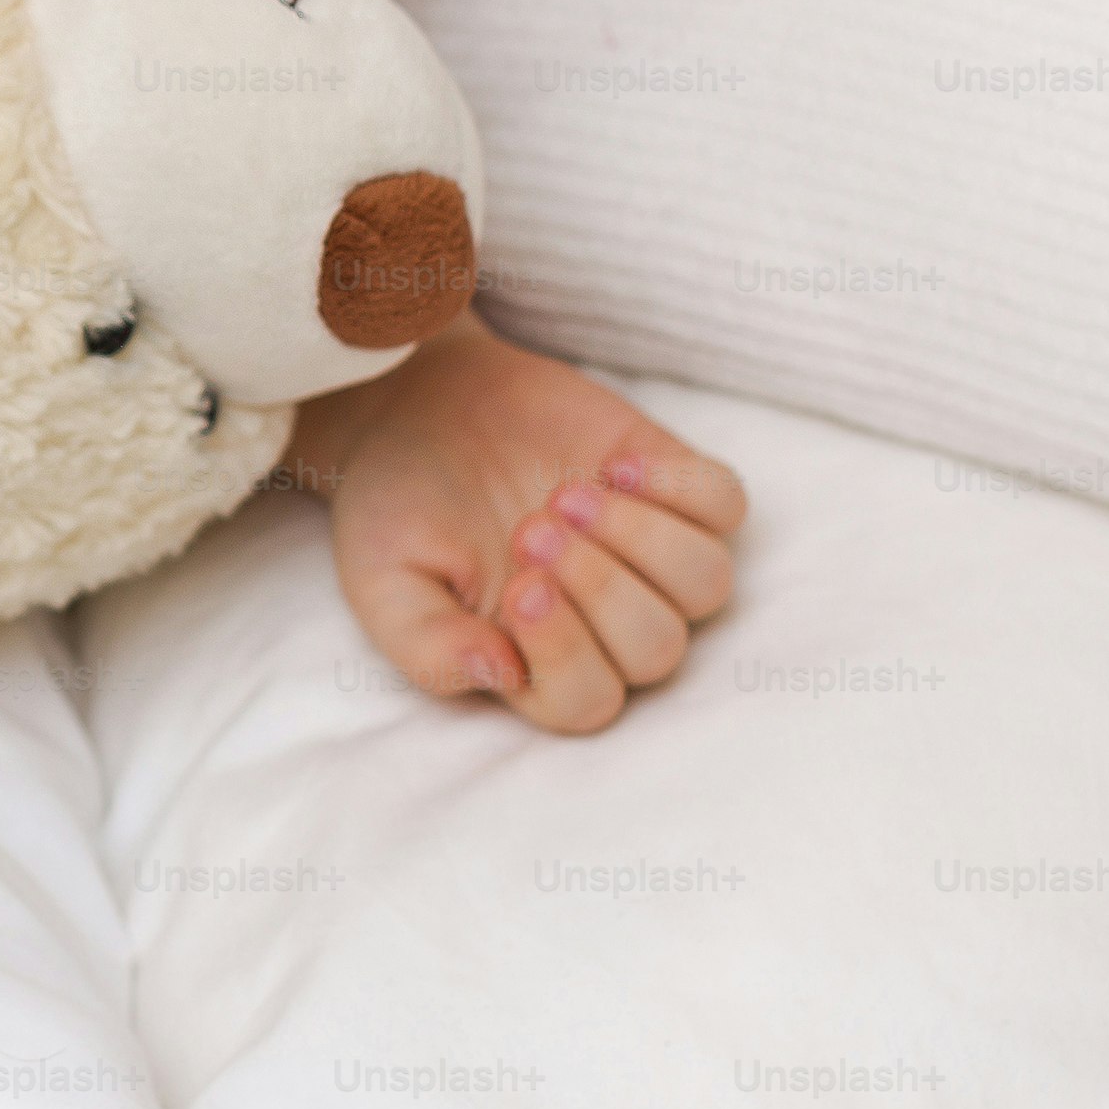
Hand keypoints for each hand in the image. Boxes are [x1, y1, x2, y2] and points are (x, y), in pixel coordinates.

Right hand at [276, 317, 747, 732]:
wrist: (416, 406)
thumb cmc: (399, 505)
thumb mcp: (382, 580)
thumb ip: (428, 644)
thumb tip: (499, 675)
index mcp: (537, 661)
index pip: (587, 702)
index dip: (567, 654)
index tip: (519, 586)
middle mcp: (606, 620)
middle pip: (656, 650)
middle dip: (599, 588)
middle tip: (530, 526)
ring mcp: (648, 555)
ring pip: (706, 584)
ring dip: (643, 542)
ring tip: (567, 493)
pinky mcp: (672, 485)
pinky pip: (726, 506)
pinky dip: (682, 489)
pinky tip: (615, 465)